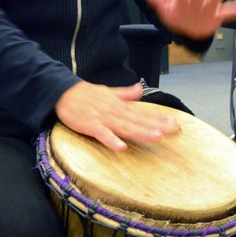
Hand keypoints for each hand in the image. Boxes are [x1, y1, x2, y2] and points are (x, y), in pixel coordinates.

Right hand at [54, 81, 178, 151]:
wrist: (63, 92)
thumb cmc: (86, 94)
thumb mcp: (108, 91)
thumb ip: (125, 93)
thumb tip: (140, 89)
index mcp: (119, 106)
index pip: (142, 112)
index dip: (157, 118)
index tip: (173, 122)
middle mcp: (115, 112)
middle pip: (138, 120)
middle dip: (155, 125)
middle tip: (172, 130)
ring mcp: (103, 119)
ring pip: (125, 127)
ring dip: (140, 131)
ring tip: (156, 136)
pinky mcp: (90, 125)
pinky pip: (102, 134)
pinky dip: (111, 140)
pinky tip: (122, 147)